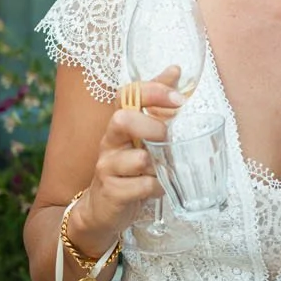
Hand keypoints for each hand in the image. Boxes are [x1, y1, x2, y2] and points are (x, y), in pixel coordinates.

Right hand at [78, 68, 181, 237]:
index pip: (128, 94)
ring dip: (159, 166)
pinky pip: (142, 186)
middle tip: (167, 139)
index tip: (179, 98)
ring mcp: (108, 167)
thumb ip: (157, 105)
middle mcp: (109, 141)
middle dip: (152, 127)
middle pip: (122, 119)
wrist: (101, 210)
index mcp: (119, 125)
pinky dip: (157, 187)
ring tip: (162, 172)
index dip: (152, 90)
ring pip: (137, 158)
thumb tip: (174, 70)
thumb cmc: (127, 171)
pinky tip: (157, 189)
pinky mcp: (112, 192)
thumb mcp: (141, 136)